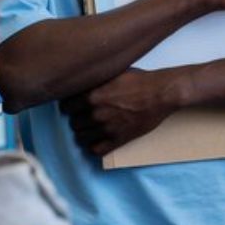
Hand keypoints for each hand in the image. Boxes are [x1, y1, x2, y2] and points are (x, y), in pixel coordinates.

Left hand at [59, 68, 185, 155]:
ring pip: (81, 138)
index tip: (74, 105)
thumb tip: (79, 83)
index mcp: (91, 96)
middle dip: (77, 119)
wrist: (160, 93)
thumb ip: (93, 81)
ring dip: (84, 133)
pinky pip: (96, 150)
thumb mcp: (111, 74)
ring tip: (91, 128)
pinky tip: (98, 140)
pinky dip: (94, 146)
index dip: (69, 106)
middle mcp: (95, 114)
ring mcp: (106, 128)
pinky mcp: (118, 139)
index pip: (65, 107)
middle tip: (85, 116)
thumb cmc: (138, 80)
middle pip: (73, 123)